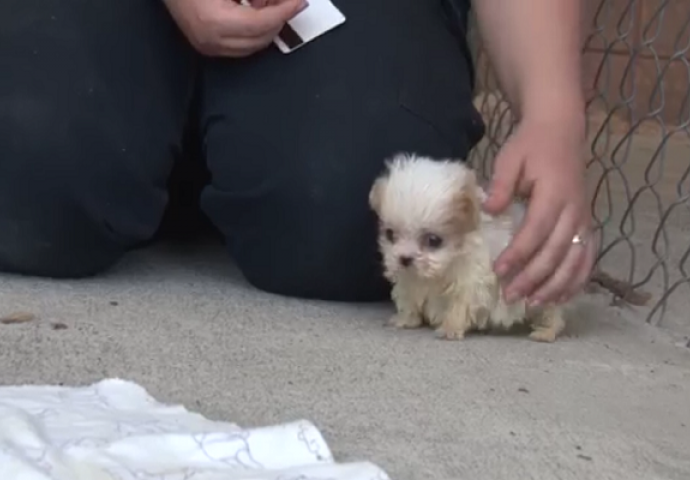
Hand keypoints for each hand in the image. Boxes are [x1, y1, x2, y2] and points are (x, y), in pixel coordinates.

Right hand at [163, 0, 307, 56]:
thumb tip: (282, 1)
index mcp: (214, 20)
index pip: (262, 23)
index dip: (284, 11)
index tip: (298, 2)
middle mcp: (210, 38)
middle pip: (261, 38)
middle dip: (279, 18)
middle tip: (289, 2)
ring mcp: (207, 45)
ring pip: (254, 45)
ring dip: (268, 26)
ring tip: (272, 5)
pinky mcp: (206, 46)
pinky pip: (241, 46)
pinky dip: (254, 31)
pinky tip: (256, 13)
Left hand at [482, 114, 596, 306]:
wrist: (560, 131)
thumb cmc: (530, 146)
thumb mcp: (510, 158)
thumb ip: (501, 184)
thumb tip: (489, 210)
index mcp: (554, 194)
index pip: (536, 230)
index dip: (518, 253)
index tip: (498, 271)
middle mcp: (574, 210)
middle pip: (555, 252)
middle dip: (533, 277)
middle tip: (510, 296)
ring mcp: (584, 219)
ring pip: (575, 260)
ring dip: (555, 285)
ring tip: (534, 303)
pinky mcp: (587, 225)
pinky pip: (587, 257)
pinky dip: (577, 279)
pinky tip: (561, 297)